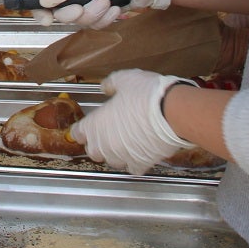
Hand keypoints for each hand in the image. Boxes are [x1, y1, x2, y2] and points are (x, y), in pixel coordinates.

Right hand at [28, 0, 171, 27]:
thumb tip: (44, 0)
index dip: (40, 7)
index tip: (46, 18)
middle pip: (58, 12)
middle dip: (72, 13)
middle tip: (82, 7)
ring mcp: (86, 3)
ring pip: (78, 21)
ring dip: (94, 14)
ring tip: (107, 2)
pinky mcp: (100, 14)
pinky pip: (95, 25)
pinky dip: (106, 18)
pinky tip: (115, 7)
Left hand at [70, 69, 193, 174]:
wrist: (171, 112)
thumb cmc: (145, 94)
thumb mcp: (124, 79)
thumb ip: (110, 84)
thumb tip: (106, 87)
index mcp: (95, 124)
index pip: (77, 134)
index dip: (82, 129)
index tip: (87, 126)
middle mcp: (104, 144)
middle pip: (93, 151)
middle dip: (98, 144)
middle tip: (108, 133)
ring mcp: (122, 156)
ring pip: (112, 161)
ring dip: (115, 154)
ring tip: (125, 143)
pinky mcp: (140, 164)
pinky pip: (133, 168)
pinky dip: (135, 162)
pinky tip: (140, 153)